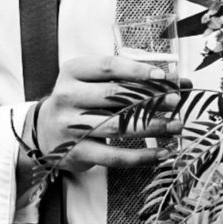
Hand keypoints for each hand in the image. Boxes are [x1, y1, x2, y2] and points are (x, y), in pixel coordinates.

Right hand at [36, 53, 180, 170]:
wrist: (44, 131)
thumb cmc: (80, 101)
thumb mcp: (95, 83)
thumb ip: (131, 79)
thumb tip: (177, 80)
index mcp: (72, 71)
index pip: (108, 67)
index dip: (137, 70)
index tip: (162, 76)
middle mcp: (67, 96)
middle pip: (115, 96)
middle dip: (150, 98)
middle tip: (176, 101)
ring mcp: (69, 126)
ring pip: (117, 126)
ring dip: (151, 126)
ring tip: (176, 126)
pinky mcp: (75, 152)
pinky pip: (113, 156)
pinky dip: (141, 156)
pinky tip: (161, 153)